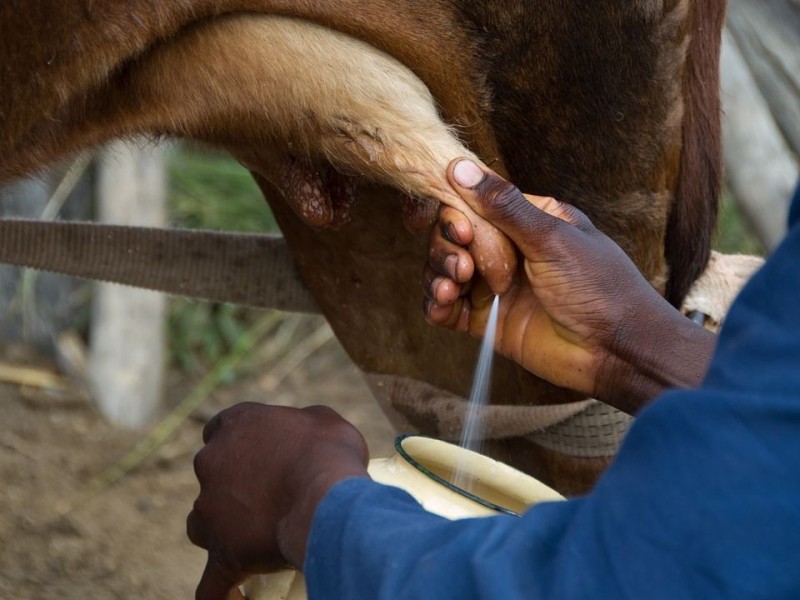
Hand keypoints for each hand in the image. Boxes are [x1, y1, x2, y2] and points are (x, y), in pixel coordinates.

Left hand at [187, 403, 368, 599]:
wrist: (326, 497)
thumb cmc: (329, 452)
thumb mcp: (324, 421)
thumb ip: (304, 424)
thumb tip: (307, 437)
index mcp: (236, 425)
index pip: (220, 428)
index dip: (237, 442)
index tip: (258, 453)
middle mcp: (212, 462)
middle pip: (211, 476)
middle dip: (231, 486)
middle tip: (268, 497)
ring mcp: (210, 511)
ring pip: (201, 524)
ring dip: (219, 530)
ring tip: (251, 541)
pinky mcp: (221, 553)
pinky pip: (211, 584)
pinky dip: (219, 594)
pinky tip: (231, 598)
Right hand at [424, 159, 714, 411]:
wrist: (618, 350)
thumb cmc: (600, 287)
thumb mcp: (552, 238)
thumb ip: (503, 206)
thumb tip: (460, 167)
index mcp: (526, 219)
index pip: (472, 203)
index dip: (452, 212)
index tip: (458, 229)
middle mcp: (506, 249)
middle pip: (451, 236)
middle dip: (445, 247)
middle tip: (463, 266)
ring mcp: (494, 285)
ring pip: (444, 269)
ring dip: (437, 273)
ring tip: (452, 287)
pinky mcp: (487, 321)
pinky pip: (447, 308)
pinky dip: (436, 304)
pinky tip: (443, 304)